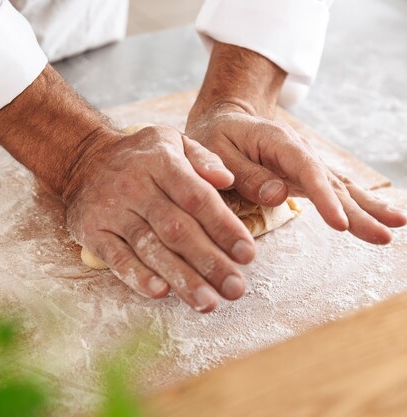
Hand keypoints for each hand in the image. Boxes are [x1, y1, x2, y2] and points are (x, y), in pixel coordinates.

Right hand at [62, 125, 255, 311]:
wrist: (82, 160)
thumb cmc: (139, 157)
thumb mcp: (172, 141)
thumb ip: (204, 157)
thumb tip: (228, 179)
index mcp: (160, 161)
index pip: (197, 197)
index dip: (223, 227)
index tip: (247, 254)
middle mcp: (134, 186)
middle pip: (176, 228)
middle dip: (208, 262)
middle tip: (235, 289)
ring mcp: (111, 210)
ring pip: (149, 247)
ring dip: (180, 278)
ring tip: (207, 303)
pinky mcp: (91, 231)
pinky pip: (116, 257)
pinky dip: (137, 276)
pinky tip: (161, 292)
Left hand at [186, 102, 406, 242]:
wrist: (224, 118)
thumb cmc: (214, 136)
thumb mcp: (215, 151)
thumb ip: (245, 173)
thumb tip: (279, 194)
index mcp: (278, 142)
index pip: (307, 172)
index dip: (325, 198)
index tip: (340, 223)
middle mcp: (299, 151)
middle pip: (332, 183)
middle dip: (359, 210)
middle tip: (383, 235)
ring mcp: (306, 163)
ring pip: (341, 187)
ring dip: (368, 208)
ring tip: (397, 225)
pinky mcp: (306, 174)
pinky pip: (336, 189)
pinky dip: (359, 203)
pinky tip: (381, 216)